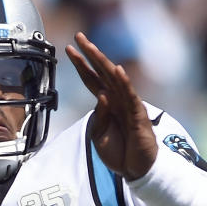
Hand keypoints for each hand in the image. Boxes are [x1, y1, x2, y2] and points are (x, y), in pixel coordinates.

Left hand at [65, 32, 157, 180]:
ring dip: (103, 62)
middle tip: (79, 36)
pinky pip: (130, 96)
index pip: (91, 79)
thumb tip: (101, 96)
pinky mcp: (138, 114)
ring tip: (92, 48)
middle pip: (101, 72)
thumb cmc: (118, 153)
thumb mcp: (98, 135)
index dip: (80, 64)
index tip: (68, 48)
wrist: (134, 170)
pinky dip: (124, 83)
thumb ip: (98, 116)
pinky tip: (117, 70)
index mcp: (106, 103)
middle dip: (90, 53)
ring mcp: (128, 105)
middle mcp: (116, 99)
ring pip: (114, 79)